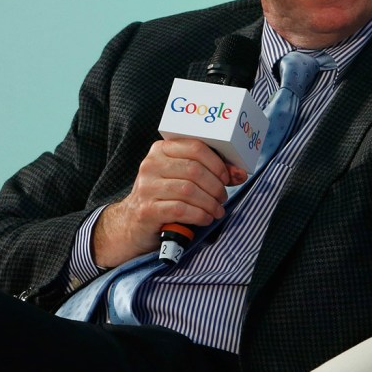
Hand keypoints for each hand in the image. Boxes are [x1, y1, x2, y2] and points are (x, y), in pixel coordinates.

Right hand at [92, 139, 247, 267]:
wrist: (132, 223)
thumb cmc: (163, 197)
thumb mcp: (181, 178)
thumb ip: (208, 171)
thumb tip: (239, 173)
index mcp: (161, 150)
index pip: (195, 147)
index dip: (218, 163)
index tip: (228, 177)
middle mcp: (151, 165)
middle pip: (194, 170)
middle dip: (216, 186)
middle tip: (223, 198)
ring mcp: (147, 187)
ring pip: (189, 190)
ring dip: (210, 203)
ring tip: (217, 211)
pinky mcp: (147, 210)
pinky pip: (181, 209)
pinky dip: (199, 215)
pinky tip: (205, 218)